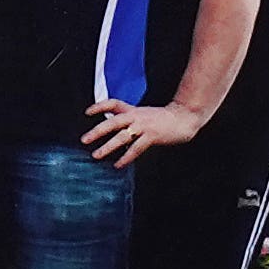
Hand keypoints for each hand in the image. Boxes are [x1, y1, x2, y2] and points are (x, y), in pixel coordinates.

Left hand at [78, 96, 201, 164]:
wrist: (183, 117)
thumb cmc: (163, 118)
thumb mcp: (144, 114)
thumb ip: (130, 120)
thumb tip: (116, 132)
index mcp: (133, 110)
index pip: (113, 103)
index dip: (99, 106)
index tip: (87, 112)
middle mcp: (136, 116)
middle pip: (112, 122)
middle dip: (97, 131)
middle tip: (84, 140)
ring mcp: (144, 126)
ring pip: (122, 136)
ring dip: (108, 146)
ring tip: (96, 155)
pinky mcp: (152, 136)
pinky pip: (136, 148)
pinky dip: (126, 157)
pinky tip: (118, 165)